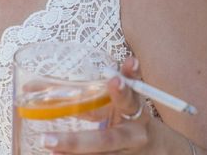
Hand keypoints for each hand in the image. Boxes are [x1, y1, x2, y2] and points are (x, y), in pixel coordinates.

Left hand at [42, 57, 159, 153]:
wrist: (160, 150)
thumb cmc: (135, 118)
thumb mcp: (130, 100)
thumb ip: (119, 84)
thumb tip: (121, 62)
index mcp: (135, 111)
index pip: (128, 100)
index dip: (122, 91)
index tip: (114, 80)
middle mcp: (132, 136)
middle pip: (106, 140)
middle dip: (76, 142)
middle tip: (47, 139)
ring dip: (73, 154)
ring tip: (48, 147)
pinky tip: (57, 154)